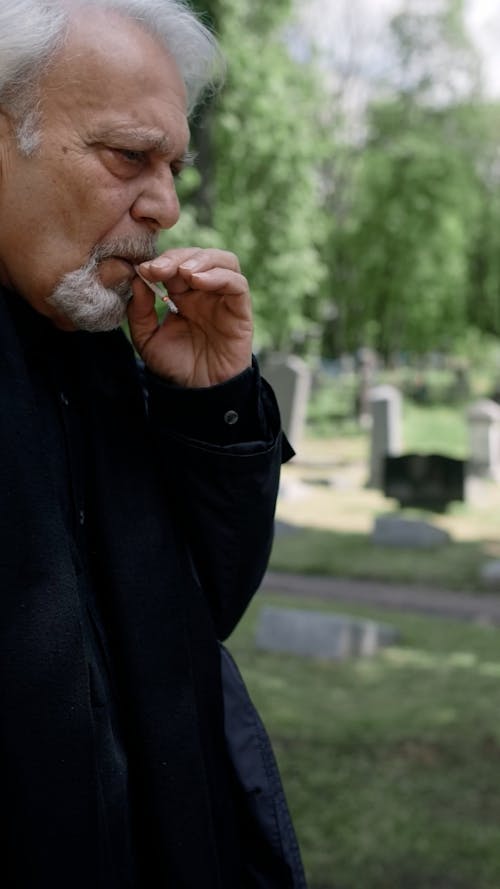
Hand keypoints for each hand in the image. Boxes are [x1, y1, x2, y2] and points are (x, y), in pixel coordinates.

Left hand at [127, 247, 252, 386]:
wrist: (198, 393)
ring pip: (223, 261)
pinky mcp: (240, 310)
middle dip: (177, 257)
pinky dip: (219, 275)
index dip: (161, 261)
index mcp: (182, 295)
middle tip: (159, 268)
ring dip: (202, 260)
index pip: (175, 264)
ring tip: (183, 273)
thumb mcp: (147, 340)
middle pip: (198, 256)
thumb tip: (138, 280)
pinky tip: (199, 281)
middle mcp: (205, 293)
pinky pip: (237, 283)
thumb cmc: (175, 368)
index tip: (143, 270)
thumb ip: (140, 311)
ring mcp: (224, 299)